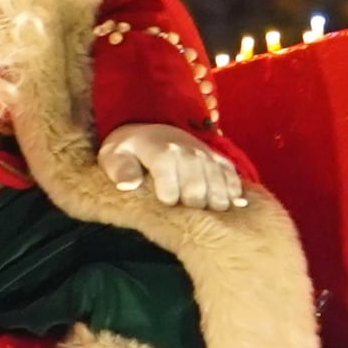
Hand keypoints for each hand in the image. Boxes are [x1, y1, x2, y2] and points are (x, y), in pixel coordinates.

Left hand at [102, 124, 248, 211]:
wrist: (149, 131)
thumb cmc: (129, 151)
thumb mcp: (113, 156)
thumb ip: (119, 170)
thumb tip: (128, 185)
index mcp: (160, 150)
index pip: (169, 176)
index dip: (169, 194)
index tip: (166, 203)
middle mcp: (186, 151)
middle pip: (197, 184)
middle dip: (193, 203)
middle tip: (187, 215)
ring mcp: (205, 155)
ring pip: (218, 181)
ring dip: (216, 200)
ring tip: (212, 214)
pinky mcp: (217, 159)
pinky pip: (231, 174)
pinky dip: (234, 190)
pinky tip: (234, 206)